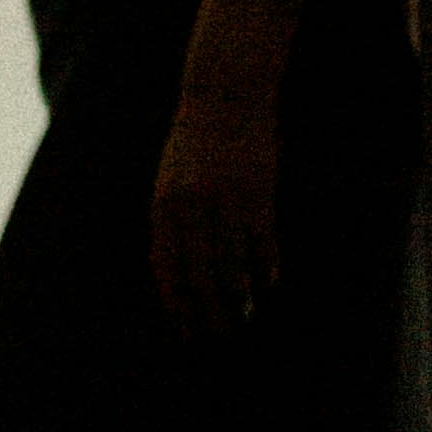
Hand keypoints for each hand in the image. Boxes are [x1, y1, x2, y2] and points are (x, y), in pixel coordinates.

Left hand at [151, 83, 280, 340]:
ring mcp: (226, 203)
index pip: (167, 270)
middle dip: (210, 312)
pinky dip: (265, 270)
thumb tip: (174, 275)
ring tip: (244, 316)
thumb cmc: (194, 144)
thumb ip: (170, 224)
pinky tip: (268, 285)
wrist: (225, 96)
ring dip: (239, 299)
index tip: (186, 330)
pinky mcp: (258, 196)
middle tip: (220, 335)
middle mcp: (191, 209)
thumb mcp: (169, 182)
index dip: (177, 305)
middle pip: (201, 277)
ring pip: (234, 267)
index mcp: (163, 206)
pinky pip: (262, 246)